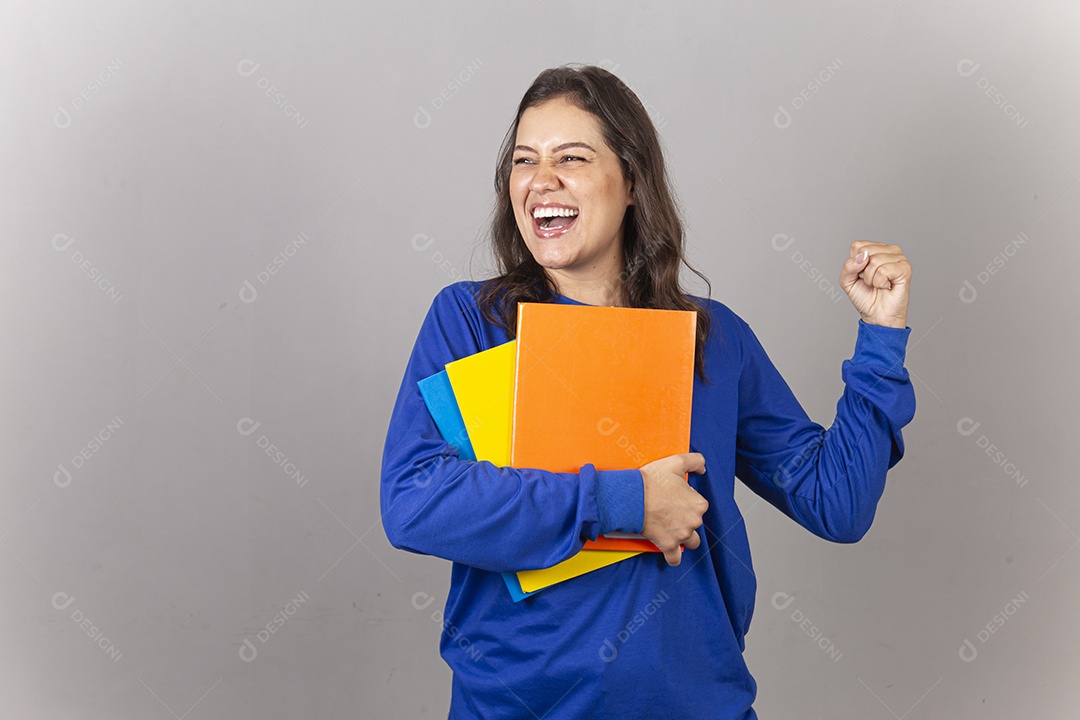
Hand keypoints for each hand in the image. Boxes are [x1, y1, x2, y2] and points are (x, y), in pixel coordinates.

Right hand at [640, 452, 707, 566]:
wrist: (632, 496)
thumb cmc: (651, 480)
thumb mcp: (676, 462)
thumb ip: (695, 461)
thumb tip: (702, 467)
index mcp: (699, 504)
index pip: (700, 506)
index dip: (687, 501)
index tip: (675, 498)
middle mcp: (694, 522)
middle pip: (695, 524)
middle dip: (685, 519)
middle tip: (669, 511)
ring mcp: (681, 535)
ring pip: (691, 542)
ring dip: (683, 537)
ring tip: (672, 530)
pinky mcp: (668, 545)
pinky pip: (675, 558)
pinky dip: (673, 557)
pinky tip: (671, 553)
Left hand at [839, 241, 911, 328]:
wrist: (877, 315)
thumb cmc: (865, 297)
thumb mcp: (847, 281)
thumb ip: (848, 266)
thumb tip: (863, 257)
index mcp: (875, 250)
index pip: (858, 246)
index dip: (854, 264)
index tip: (861, 275)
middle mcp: (888, 250)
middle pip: (865, 252)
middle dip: (862, 272)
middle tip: (871, 281)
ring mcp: (899, 258)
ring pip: (874, 261)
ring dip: (871, 279)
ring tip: (879, 285)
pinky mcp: (905, 268)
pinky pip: (884, 270)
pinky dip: (880, 282)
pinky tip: (887, 286)